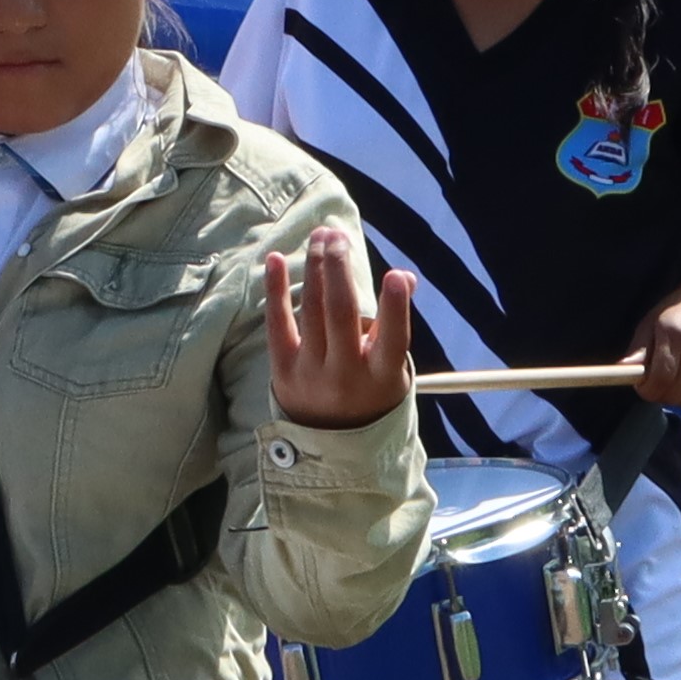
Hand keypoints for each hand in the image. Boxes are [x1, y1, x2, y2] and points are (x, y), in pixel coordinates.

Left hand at [260, 221, 405, 426]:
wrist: (330, 443)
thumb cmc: (369, 392)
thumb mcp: (393, 368)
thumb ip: (395, 325)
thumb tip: (404, 278)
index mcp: (382, 376)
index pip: (392, 339)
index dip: (395, 307)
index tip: (398, 275)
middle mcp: (346, 374)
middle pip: (341, 314)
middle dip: (339, 270)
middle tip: (338, 236)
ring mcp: (312, 372)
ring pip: (312, 309)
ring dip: (315, 267)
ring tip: (321, 236)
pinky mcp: (283, 369)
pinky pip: (278, 323)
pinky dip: (276, 289)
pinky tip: (276, 258)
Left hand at [631, 277, 680, 409]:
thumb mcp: (653, 322)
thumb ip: (638, 349)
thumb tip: (622, 371)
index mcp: (676, 333)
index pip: (660, 378)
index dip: (647, 390)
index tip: (644, 387)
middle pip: (675, 393)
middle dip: (661, 394)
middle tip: (660, 382)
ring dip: (680, 395)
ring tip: (679, 376)